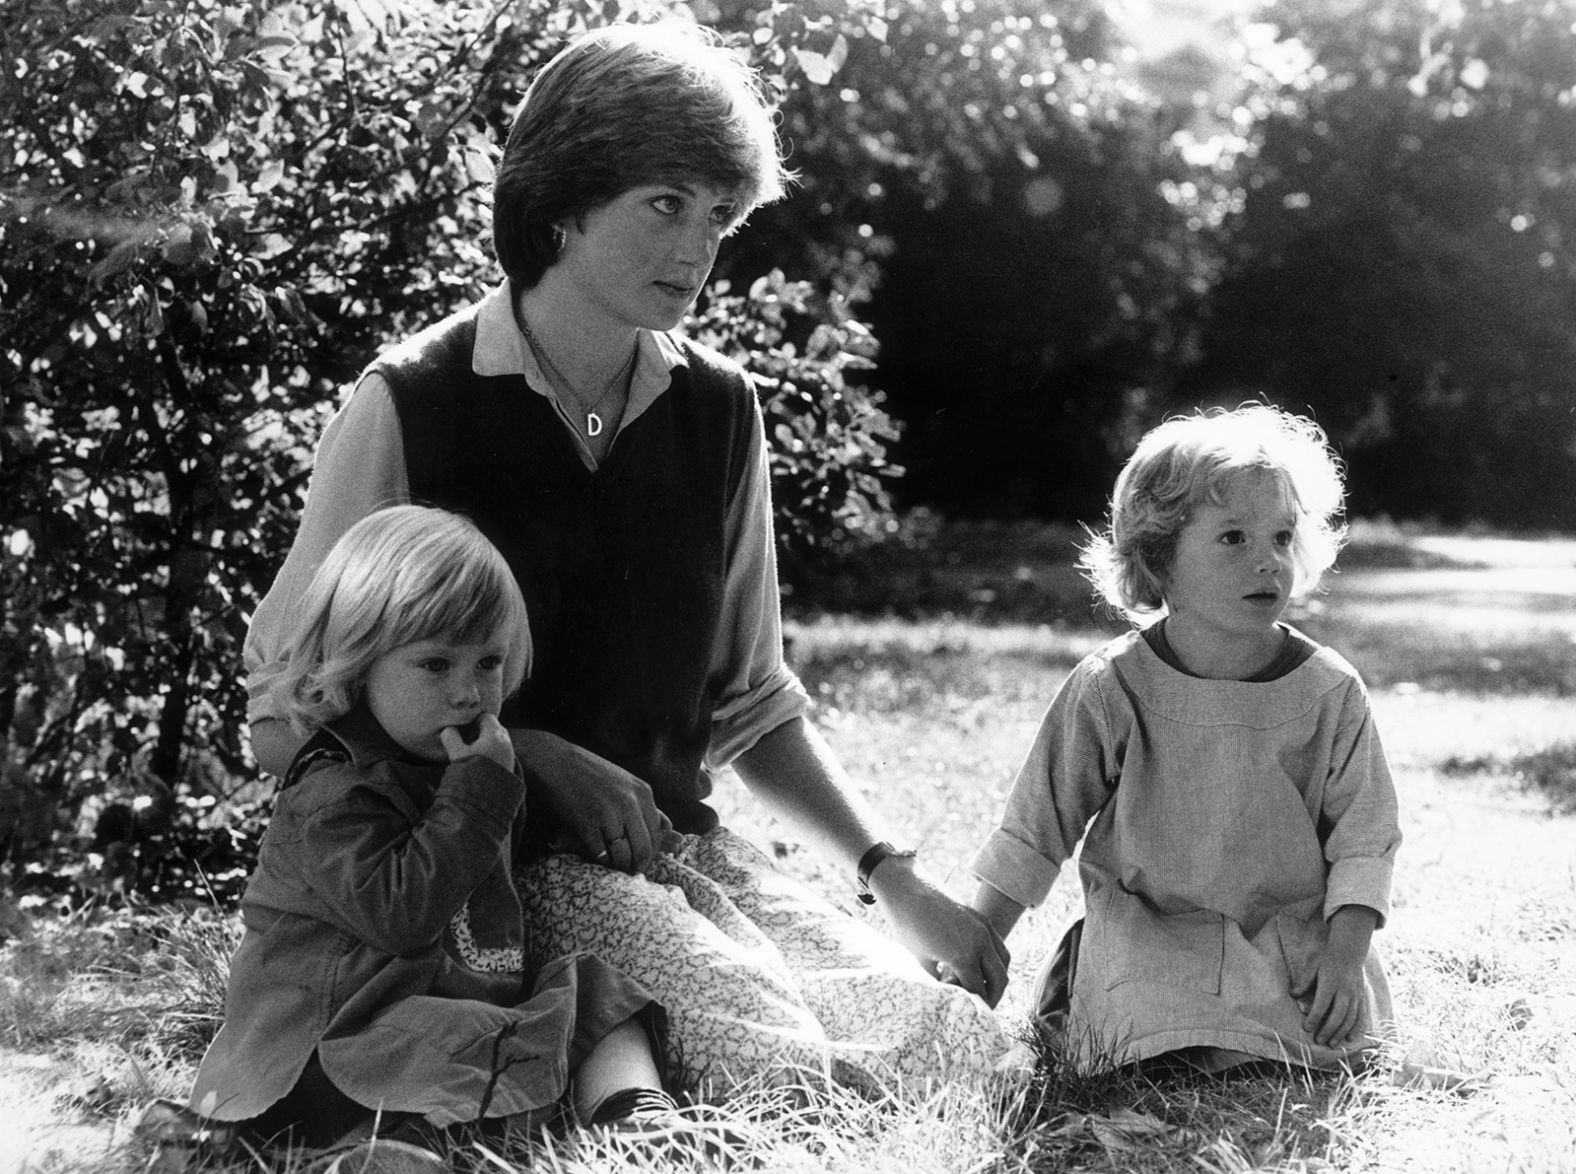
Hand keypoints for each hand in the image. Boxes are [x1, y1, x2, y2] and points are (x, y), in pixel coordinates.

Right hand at [440, 713, 514, 771]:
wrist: (489, 797)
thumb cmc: (473, 773)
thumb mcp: (457, 754)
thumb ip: (450, 737)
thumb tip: (448, 729)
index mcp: (495, 734)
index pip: (485, 716)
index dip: (472, 721)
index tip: (463, 730)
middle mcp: (506, 741)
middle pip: (492, 727)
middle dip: (479, 731)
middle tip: (466, 741)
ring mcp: (510, 753)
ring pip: (497, 740)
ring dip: (485, 743)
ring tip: (472, 754)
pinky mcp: (510, 765)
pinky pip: (500, 751)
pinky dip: (491, 753)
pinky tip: (480, 763)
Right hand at [510, 729, 664, 873]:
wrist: (554, 761)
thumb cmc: (591, 773)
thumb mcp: (626, 782)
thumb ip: (648, 805)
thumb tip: (670, 827)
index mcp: (643, 793)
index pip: (656, 836)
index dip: (650, 855)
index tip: (641, 863)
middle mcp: (630, 804)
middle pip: (643, 850)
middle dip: (637, 866)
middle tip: (629, 872)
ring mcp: (608, 814)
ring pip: (623, 856)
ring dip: (618, 867)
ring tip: (613, 866)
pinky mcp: (586, 823)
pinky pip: (600, 854)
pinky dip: (600, 861)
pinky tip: (596, 856)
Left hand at [870, 857, 1010, 1007]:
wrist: (906, 889)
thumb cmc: (907, 926)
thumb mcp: (920, 962)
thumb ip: (938, 983)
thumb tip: (948, 997)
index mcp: (964, 956)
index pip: (979, 992)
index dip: (973, 1006)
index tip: (965, 1012)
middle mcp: (980, 942)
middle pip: (1000, 980)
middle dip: (991, 997)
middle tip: (979, 1006)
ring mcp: (983, 927)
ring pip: (1003, 961)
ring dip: (996, 977)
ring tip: (980, 986)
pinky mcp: (981, 918)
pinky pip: (998, 943)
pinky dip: (995, 958)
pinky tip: (978, 964)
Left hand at [1295, 904, 1379, 1047]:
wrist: (1349, 951)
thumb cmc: (1327, 960)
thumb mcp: (1313, 966)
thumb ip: (1304, 982)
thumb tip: (1292, 995)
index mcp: (1330, 983)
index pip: (1322, 1004)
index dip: (1314, 1017)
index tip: (1307, 1028)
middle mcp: (1345, 991)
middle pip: (1337, 1015)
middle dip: (1328, 1030)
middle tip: (1319, 1040)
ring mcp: (1356, 995)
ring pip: (1350, 1018)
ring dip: (1341, 1032)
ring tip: (1332, 1044)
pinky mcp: (1362, 997)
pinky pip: (1361, 1015)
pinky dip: (1357, 1028)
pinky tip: (1350, 1038)